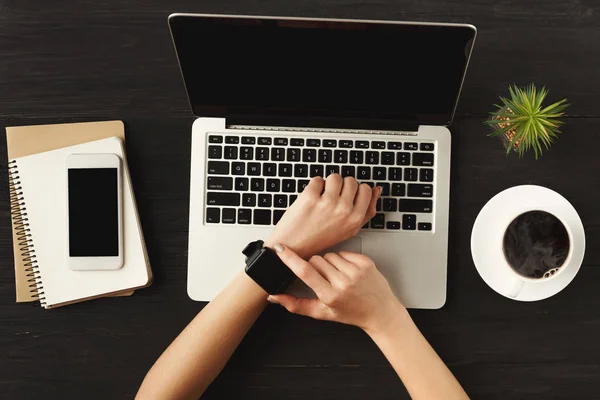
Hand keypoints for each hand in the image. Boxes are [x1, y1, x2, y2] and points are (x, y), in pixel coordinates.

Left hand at [265, 174, 379, 258]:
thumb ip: (366, 211)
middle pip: (351, 181)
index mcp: (355, 219)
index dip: (356, 190)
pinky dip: (313, 186)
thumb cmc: (320, 239)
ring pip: (335, 177)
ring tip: (322, 198)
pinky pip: (317, 179)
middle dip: (342, 186)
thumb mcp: (349, 230)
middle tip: (332, 199)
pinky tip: (311, 199)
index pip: (366, 190)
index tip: (347, 196)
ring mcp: (327, 203)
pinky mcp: (310, 197)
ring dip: (328, 184)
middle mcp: (343, 211)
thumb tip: (376, 190)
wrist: (294, 246)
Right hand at [268, 245, 406, 333]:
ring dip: (329, 263)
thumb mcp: (322, 313)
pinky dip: (343, 260)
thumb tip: (275, 297)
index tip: (280, 249)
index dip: (290, 258)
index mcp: (330, 295)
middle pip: (316, 260)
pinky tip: (348, 272)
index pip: (305, 272)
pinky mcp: (365, 262)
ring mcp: (356, 271)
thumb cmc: (351, 313)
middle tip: (325, 280)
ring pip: (329, 255)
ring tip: (338, 277)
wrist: (380, 312)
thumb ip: (296, 305)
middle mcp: (344, 282)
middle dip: (315, 267)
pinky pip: (343, 252)